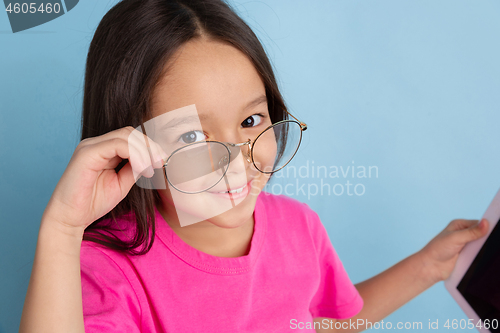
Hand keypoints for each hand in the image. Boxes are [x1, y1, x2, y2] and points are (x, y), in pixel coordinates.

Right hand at [41, 126, 167, 233]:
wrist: (70, 218)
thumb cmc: (93, 202)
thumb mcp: (122, 183)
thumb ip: (134, 169)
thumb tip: (150, 160)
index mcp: (102, 149)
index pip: (130, 137)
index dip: (149, 146)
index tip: (161, 161)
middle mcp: (95, 144)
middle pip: (130, 132)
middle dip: (150, 146)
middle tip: (160, 163)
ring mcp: (90, 146)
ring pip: (125, 135)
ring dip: (144, 151)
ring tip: (150, 169)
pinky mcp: (87, 153)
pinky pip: (117, 145)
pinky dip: (135, 154)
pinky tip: (141, 168)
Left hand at [417, 218, 489, 284]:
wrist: (430, 267)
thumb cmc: (437, 250)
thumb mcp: (455, 238)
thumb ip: (471, 232)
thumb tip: (486, 223)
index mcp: (459, 225)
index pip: (479, 223)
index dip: (489, 227)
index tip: (497, 231)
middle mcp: (463, 233)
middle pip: (482, 234)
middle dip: (487, 239)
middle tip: (494, 244)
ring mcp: (466, 245)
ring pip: (482, 245)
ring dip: (485, 248)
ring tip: (490, 251)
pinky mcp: (467, 256)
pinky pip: (479, 254)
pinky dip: (482, 256)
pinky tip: (486, 257)